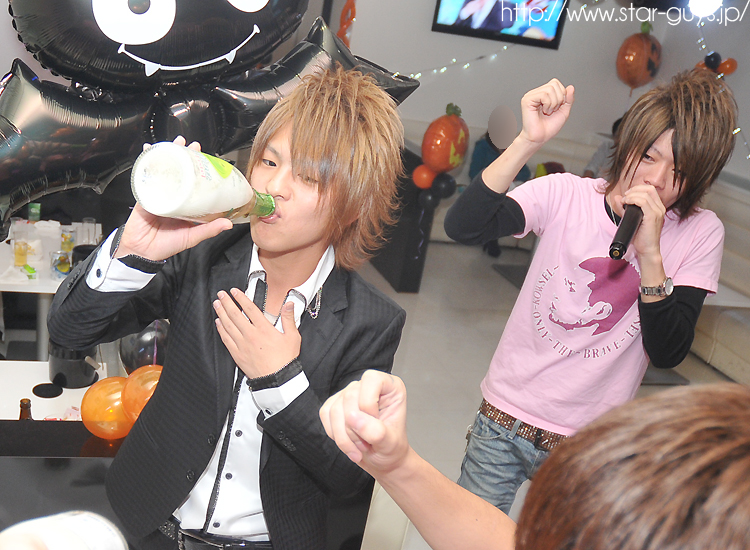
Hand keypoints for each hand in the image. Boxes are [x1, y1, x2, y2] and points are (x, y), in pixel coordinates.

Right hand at [116, 136, 232, 260]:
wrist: (142, 253)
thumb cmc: (166, 245)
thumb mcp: (192, 237)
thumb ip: (209, 229)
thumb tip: (228, 223)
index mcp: (185, 205)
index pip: (193, 182)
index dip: (199, 169)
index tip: (206, 158)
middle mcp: (172, 196)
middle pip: (179, 172)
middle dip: (184, 156)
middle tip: (192, 145)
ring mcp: (158, 194)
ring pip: (164, 170)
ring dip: (167, 154)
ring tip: (174, 144)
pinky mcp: (144, 195)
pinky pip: (146, 176)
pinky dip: (146, 163)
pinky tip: (150, 151)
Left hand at [213, 288, 300, 378]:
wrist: (277, 379)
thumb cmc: (285, 360)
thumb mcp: (293, 337)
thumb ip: (289, 318)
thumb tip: (289, 304)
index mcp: (264, 329)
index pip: (250, 309)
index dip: (241, 298)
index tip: (235, 291)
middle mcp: (251, 335)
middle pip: (235, 315)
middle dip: (227, 302)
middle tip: (221, 294)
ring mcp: (242, 345)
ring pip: (228, 325)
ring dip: (221, 313)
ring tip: (217, 304)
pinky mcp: (237, 354)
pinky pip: (226, 339)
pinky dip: (221, 329)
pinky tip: (218, 323)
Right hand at [319, 370, 408, 475]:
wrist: (381, 459)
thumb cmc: (391, 447)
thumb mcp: (390, 443)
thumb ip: (376, 431)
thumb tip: (353, 418)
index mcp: (390, 387)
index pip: (371, 380)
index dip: (368, 403)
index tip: (376, 423)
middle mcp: (368, 386)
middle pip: (349, 396)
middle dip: (355, 428)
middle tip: (366, 444)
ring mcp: (350, 393)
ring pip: (335, 409)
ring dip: (344, 436)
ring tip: (359, 447)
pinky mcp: (335, 404)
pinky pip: (325, 415)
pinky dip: (334, 435)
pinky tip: (348, 444)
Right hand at [518, 78, 574, 146]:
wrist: (540, 138)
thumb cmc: (549, 127)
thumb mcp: (564, 111)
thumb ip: (568, 99)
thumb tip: (570, 87)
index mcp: (544, 94)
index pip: (556, 83)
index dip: (562, 94)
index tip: (557, 107)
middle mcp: (536, 93)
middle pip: (554, 84)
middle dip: (559, 98)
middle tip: (552, 110)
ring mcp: (531, 96)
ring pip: (550, 89)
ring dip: (553, 103)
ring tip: (548, 112)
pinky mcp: (527, 100)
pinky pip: (543, 94)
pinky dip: (548, 104)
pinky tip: (544, 111)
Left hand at [611, 184, 665, 261]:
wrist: (647, 250)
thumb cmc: (641, 237)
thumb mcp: (631, 219)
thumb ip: (624, 208)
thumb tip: (617, 198)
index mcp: (657, 208)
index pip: (650, 190)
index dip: (637, 189)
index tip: (627, 195)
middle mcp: (660, 208)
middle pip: (649, 189)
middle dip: (634, 189)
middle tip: (625, 196)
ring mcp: (657, 212)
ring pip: (645, 194)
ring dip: (632, 195)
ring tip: (624, 201)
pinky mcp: (653, 216)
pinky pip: (643, 202)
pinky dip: (633, 199)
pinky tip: (626, 203)